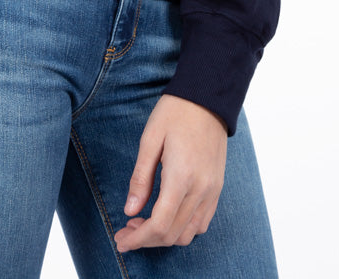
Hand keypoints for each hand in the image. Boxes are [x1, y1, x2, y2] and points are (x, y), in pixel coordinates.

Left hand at [114, 93, 227, 252]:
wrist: (207, 97)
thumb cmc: (175, 113)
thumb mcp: (150, 139)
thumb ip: (141, 178)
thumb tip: (130, 210)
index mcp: (181, 177)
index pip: (159, 224)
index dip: (138, 239)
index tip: (120, 239)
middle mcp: (201, 189)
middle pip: (173, 234)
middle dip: (146, 240)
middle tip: (125, 232)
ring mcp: (212, 190)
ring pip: (189, 233)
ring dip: (164, 236)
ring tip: (142, 224)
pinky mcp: (217, 188)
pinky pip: (202, 222)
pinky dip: (182, 228)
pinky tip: (166, 216)